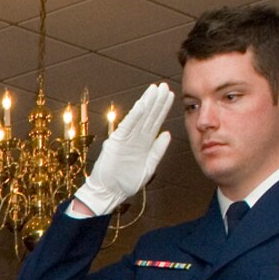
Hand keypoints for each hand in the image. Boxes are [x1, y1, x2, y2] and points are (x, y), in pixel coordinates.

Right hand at [75, 82, 173, 215]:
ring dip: (147, 103)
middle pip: (149, 116)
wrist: (109, 193)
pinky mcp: (117, 142)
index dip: (162, 109)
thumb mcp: (149, 167)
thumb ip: (158, 150)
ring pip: (139, 118)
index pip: (155, 122)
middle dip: (156, 101)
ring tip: (154, 90)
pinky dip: (134, 116)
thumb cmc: (126, 183)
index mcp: (144, 144)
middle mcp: (135, 138)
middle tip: (164, 86)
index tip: (169, 96)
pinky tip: (142, 105)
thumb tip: (167, 134)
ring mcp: (126, 139)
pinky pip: (127, 126)